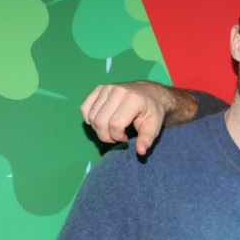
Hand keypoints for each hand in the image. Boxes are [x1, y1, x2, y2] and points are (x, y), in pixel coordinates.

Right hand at [80, 81, 196, 154]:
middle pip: (100, 121)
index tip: (126, 138)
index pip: (115, 125)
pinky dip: (89, 119)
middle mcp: (117, 91)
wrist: (151, 94)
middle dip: (106, 136)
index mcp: (132, 100)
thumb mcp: (154, 126)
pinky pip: (84, 107)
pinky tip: (101, 122)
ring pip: (91, 116)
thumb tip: (140, 151)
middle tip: (116, 137)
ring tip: (111, 129)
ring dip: (98, 129)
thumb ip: (146, 139)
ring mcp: (106, 88)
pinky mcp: (99, 89)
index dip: (118, 137)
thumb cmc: (152, 112)